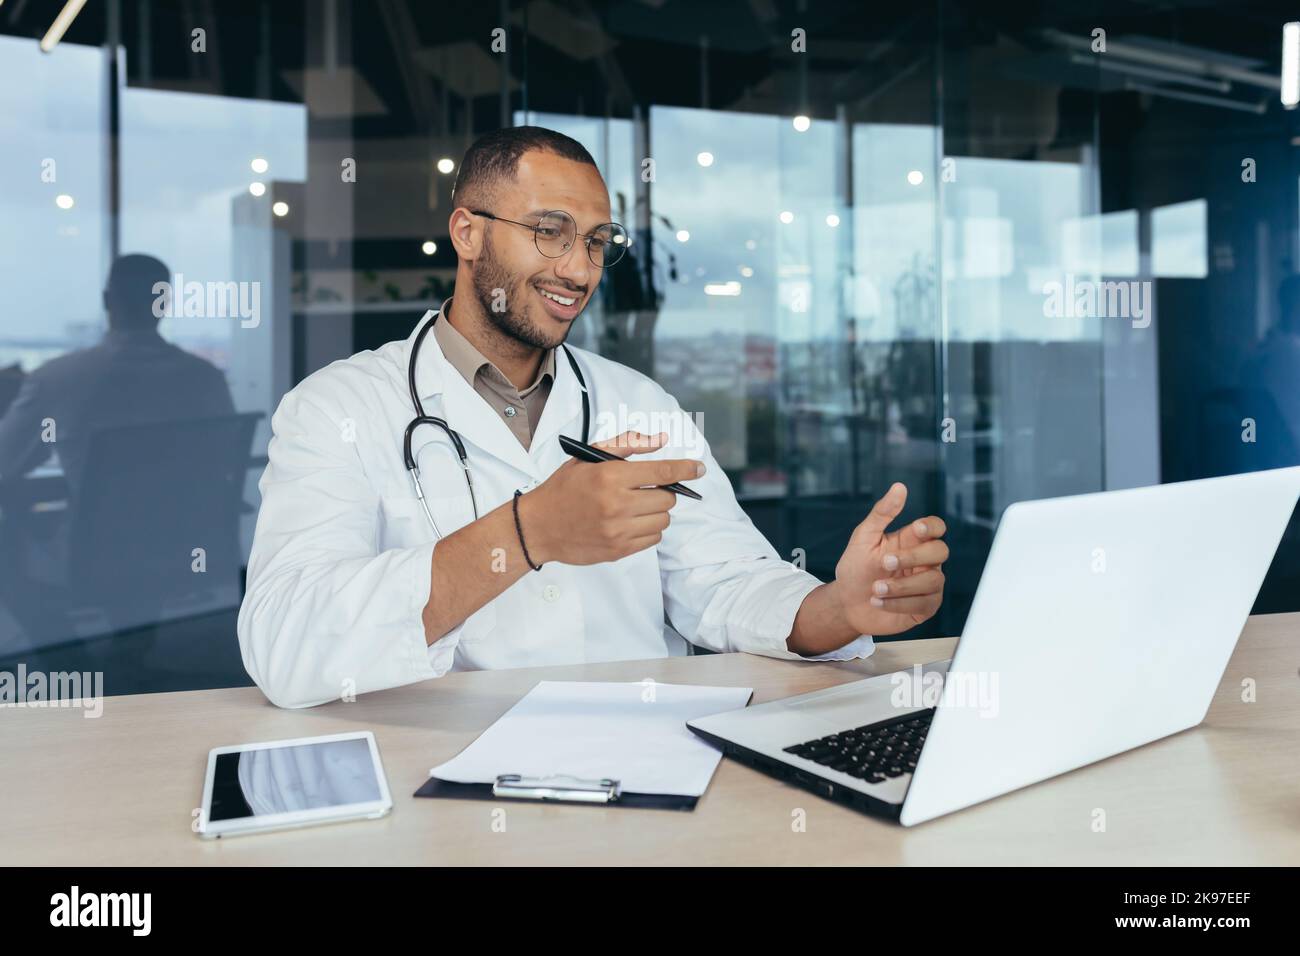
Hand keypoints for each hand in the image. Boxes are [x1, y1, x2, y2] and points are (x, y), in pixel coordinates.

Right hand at [519, 431, 703, 565]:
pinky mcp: (618, 550)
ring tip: (635, 507)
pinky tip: (629, 522)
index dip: (686, 468)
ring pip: (663, 520)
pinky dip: (648, 529)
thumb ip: (627, 445)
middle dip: (662, 492)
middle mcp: (616, 504)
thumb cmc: (564, 488)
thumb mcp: (589, 457)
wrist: (538, 526)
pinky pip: (653, 538)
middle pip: (667, 498)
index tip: (698, 468)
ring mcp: (618, 530)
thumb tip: (661, 441)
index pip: (662, 472)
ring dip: (656, 511)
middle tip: (646, 490)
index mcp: (610, 476)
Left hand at [832, 482, 947, 635]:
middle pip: (941, 551)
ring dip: (901, 586)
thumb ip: (882, 513)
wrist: (846, 603)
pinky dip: (898, 603)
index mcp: (911, 541)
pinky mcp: (924, 608)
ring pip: (933, 581)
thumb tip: (899, 487)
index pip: (936, 528)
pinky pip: (923, 604)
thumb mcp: (864, 538)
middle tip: (885, 562)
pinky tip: (877, 601)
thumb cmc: (856, 568)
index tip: (917, 529)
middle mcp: (924, 562)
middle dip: (913, 557)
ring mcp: (927, 585)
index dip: (932, 527)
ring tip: (875, 589)